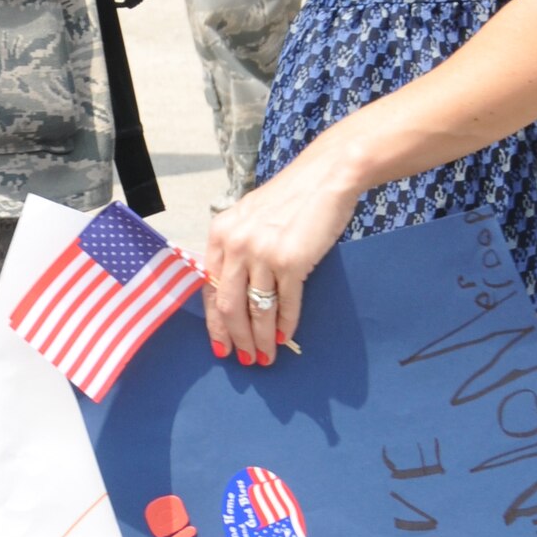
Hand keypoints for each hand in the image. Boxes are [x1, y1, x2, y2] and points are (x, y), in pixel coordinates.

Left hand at [204, 135, 362, 361]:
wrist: (327, 177)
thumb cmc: (291, 197)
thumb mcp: (250, 216)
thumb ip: (237, 246)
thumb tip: (235, 291)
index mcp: (221, 232)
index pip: (209, 287)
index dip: (214, 322)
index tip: (219, 344)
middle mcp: (236, 243)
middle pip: (228, 305)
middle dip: (235, 338)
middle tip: (244, 359)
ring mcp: (263, 252)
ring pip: (255, 310)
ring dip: (260, 340)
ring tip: (266, 357)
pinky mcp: (292, 261)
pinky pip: (285, 304)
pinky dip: (285, 325)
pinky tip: (285, 337)